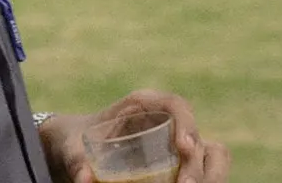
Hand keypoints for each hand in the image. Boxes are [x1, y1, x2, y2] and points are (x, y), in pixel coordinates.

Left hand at [38, 90, 229, 182]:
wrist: (76, 150)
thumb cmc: (76, 142)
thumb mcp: (74, 149)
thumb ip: (78, 162)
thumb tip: (83, 180)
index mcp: (143, 106)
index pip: (176, 105)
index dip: (186, 123)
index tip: (183, 147)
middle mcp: (165, 122)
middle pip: (196, 137)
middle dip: (197, 162)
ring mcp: (174, 143)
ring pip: (207, 155)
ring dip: (205, 175)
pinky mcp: (176, 163)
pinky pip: (199, 171)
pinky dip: (200, 180)